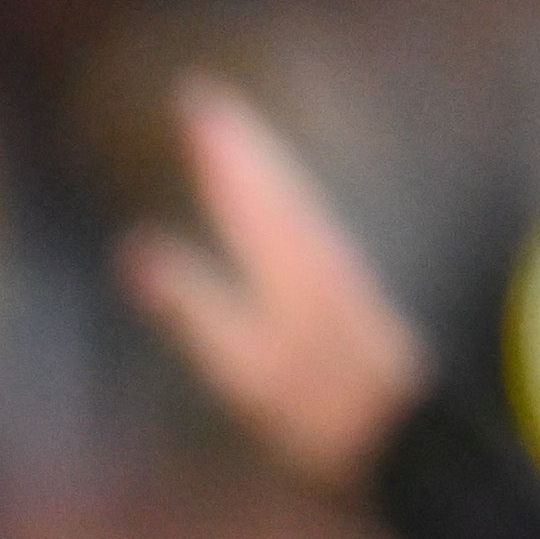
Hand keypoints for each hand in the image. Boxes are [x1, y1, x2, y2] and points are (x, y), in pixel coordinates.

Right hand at [117, 78, 426, 498]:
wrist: (403, 441)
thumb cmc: (315, 413)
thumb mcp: (241, 365)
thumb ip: (192, 304)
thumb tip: (136, 248)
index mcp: (286, 259)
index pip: (244, 188)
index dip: (217, 145)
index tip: (191, 98)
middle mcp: (315, 253)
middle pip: (273, 182)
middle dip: (238, 140)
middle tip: (205, 99)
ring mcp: (337, 274)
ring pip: (295, 201)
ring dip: (264, 166)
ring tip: (238, 141)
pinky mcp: (349, 298)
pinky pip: (308, 227)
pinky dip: (285, 205)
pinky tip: (284, 215)